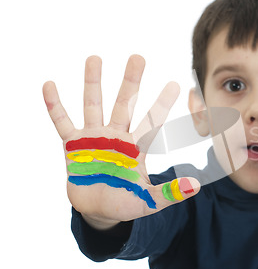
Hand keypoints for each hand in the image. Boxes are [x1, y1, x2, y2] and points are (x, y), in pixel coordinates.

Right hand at [43, 55, 200, 229]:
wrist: (99, 211)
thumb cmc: (126, 203)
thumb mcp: (150, 201)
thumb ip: (171, 192)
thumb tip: (198, 186)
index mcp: (137, 148)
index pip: (152, 121)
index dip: (162, 103)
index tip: (175, 83)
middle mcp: (117, 137)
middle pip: (125, 104)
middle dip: (131, 82)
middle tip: (138, 57)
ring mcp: (94, 138)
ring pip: (94, 105)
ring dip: (93, 83)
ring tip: (95, 57)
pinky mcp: (73, 146)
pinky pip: (62, 122)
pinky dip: (55, 105)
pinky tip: (49, 84)